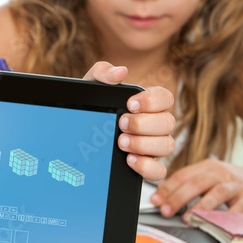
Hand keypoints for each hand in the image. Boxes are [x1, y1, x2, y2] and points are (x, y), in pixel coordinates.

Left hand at [83, 62, 174, 181]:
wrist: (73, 133)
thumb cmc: (89, 107)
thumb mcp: (90, 86)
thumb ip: (103, 73)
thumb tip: (120, 71)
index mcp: (147, 104)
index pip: (166, 98)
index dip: (153, 101)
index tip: (130, 104)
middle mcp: (154, 125)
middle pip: (168, 123)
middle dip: (143, 124)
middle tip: (121, 124)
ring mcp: (152, 147)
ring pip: (167, 146)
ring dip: (143, 144)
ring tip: (120, 142)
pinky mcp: (146, 166)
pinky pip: (159, 171)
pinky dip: (146, 166)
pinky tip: (129, 159)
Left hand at [152, 158, 242, 219]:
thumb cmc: (232, 183)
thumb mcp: (210, 177)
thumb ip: (189, 184)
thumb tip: (162, 194)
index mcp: (208, 167)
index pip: (183, 175)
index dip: (167, 188)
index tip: (154, 200)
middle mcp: (222, 174)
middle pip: (197, 183)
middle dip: (178, 197)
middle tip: (165, 210)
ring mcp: (237, 186)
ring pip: (217, 193)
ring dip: (201, 206)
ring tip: (188, 218)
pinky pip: (237, 209)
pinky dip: (225, 217)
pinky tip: (214, 225)